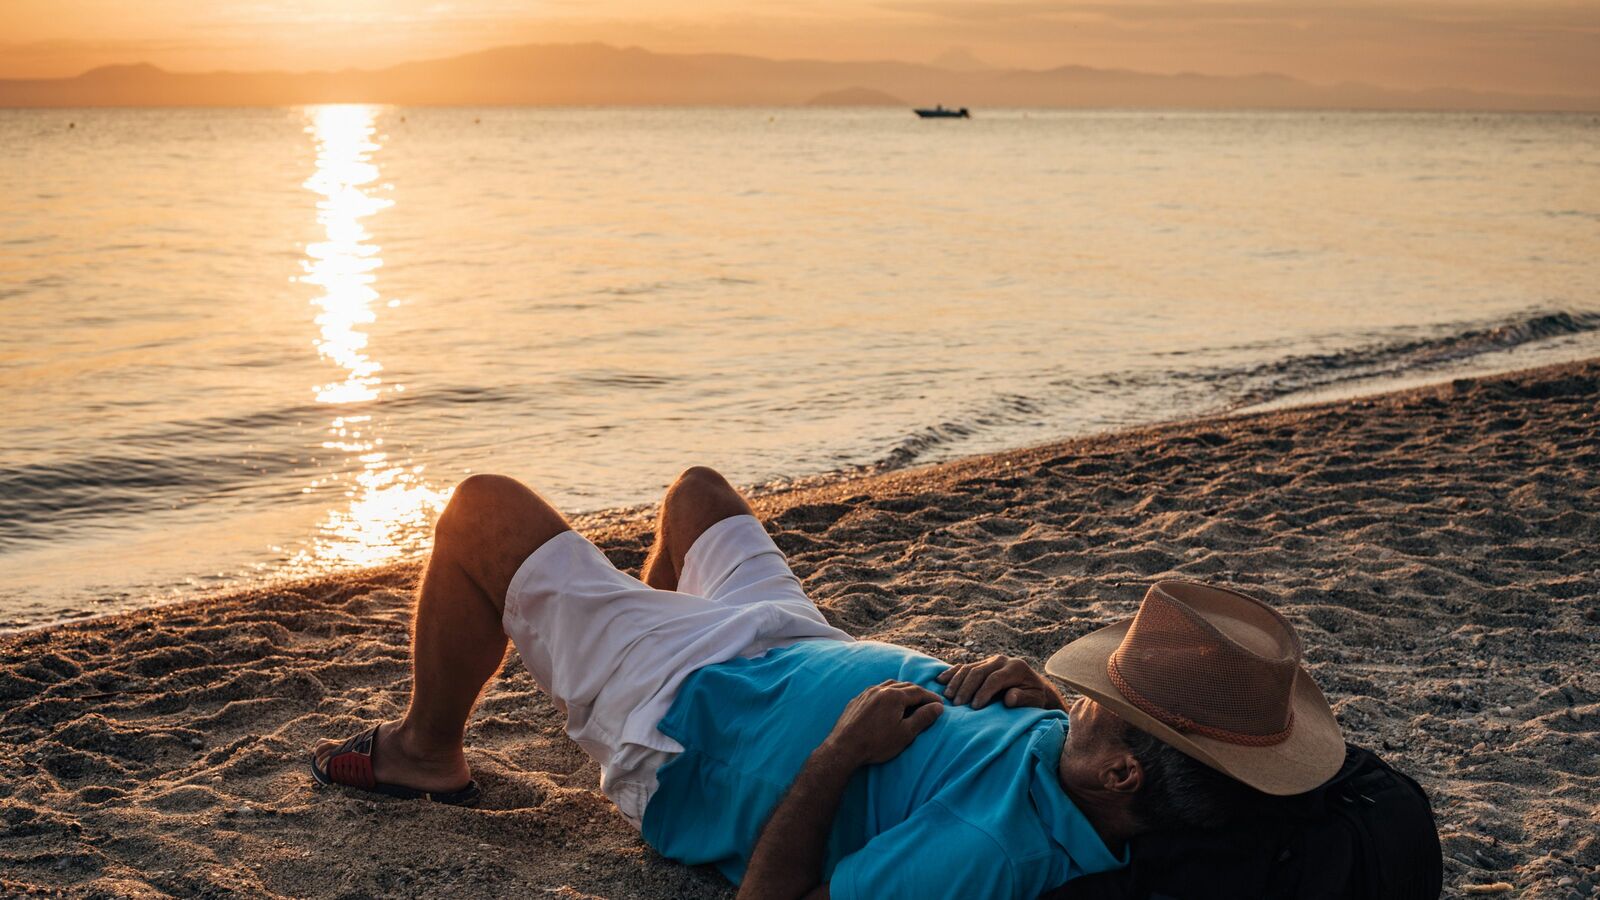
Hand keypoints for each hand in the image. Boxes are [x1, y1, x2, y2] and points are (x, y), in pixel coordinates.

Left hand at [822, 680, 943, 766]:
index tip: (940, 704)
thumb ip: (923, 718)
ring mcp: (866, 693)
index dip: (931, 698)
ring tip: (910, 700)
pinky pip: (876, 691)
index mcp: (894, 695)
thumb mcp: (906, 733)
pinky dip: (887, 694)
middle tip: (928, 701)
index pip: (919, 692)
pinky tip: (888, 703)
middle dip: (918, 693)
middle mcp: (880, 689)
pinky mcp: (857, 700)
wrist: (844, 748)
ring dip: (902, 690)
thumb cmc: (877, 743)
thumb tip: (938, 707)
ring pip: (889, 686)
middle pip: (904, 686)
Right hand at [936, 655, 1062, 709]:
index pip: (995, 678)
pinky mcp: (982, 663)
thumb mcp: (1034, 700)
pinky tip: (940, 680)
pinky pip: (964, 666)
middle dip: (967, 688)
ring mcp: (990, 660)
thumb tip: (1010, 697)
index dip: (983, 692)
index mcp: (1016, 668)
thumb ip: (1023, 699)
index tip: (974, 707)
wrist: (1033, 687)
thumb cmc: (1033, 697)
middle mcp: (1002, 660)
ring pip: (969, 668)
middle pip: (979, 671)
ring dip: (956, 682)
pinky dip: (952, 673)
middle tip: (957, 704)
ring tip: (948, 697)